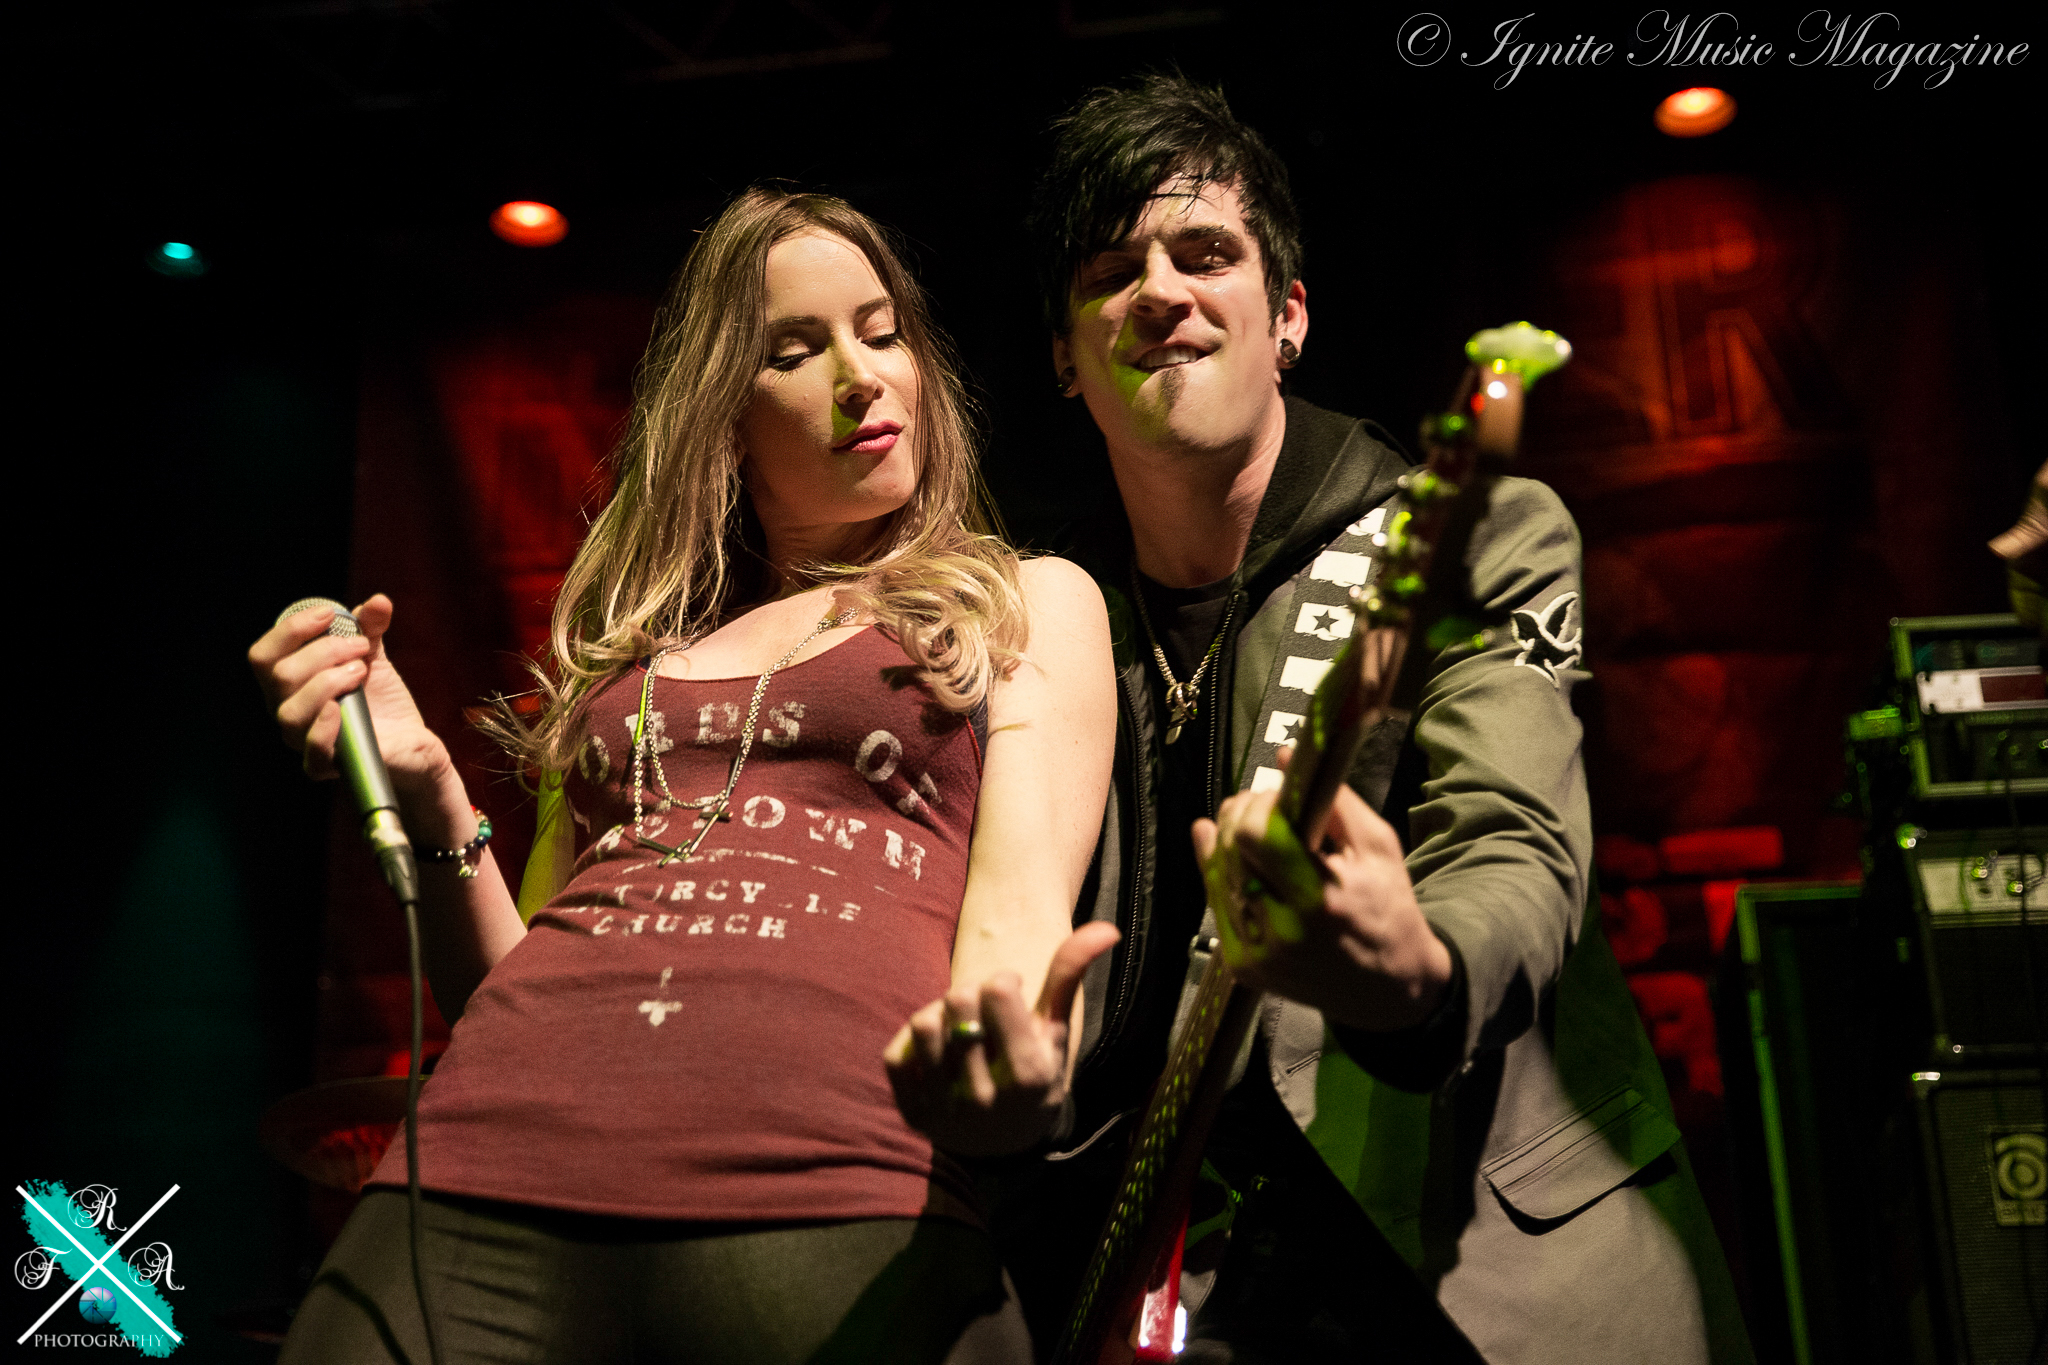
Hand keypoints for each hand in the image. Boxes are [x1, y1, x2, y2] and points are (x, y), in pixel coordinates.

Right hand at [247, 594, 451, 801]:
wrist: (412, 742)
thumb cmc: (381, 700)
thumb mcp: (374, 657)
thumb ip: (370, 629)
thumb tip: (378, 601)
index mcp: (288, 683)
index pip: (264, 656)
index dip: (291, 630)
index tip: (330, 614)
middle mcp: (287, 711)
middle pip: (280, 676)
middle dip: (324, 651)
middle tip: (362, 647)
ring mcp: (304, 741)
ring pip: (290, 712)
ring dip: (328, 682)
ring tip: (362, 671)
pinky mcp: (329, 767)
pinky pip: (312, 756)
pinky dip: (323, 730)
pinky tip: (341, 709)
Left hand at [885, 922, 1118, 1155]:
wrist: (1005, 1142)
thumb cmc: (1035, 1071)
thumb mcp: (1054, 1029)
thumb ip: (1070, 976)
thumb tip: (1106, 928)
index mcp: (1027, 1074)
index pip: (996, 988)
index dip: (1003, 981)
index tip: (1011, 999)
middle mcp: (985, 1097)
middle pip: (957, 998)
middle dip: (970, 993)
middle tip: (982, 1012)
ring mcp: (946, 1110)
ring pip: (923, 1024)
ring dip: (938, 1016)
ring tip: (957, 1030)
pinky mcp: (913, 1115)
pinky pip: (895, 1054)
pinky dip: (913, 1044)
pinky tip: (937, 1053)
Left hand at [1192, 765, 1452, 1031]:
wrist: (1390, 989)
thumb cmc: (1389, 909)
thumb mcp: (1379, 848)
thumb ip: (1334, 800)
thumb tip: (1286, 755)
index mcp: (1319, 898)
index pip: (1255, 834)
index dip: (1258, 803)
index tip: (1277, 796)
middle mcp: (1282, 931)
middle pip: (1228, 851)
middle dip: (1238, 815)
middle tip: (1257, 805)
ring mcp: (1257, 954)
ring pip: (1215, 876)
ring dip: (1226, 844)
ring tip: (1249, 829)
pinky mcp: (1244, 967)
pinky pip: (1217, 906)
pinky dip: (1223, 876)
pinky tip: (1232, 856)